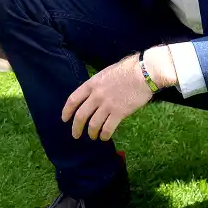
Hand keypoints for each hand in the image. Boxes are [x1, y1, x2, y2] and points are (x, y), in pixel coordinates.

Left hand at [61, 47, 176, 140]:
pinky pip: (108, 128)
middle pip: (81, 115)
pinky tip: (104, 137)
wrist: (143, 73)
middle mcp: (96, 95)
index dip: (66, 111)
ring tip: (93, 137)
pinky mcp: (119, 113)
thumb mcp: (105, 74)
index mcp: (91, 84)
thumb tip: (93, 95)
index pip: (73, 100)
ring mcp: (107, 105)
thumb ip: (97, 85)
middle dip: (76, 128)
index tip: (64, 119)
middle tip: (75, 135)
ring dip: (91, 133)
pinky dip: (104, 135)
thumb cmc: (127, 69)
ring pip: (93, 124)